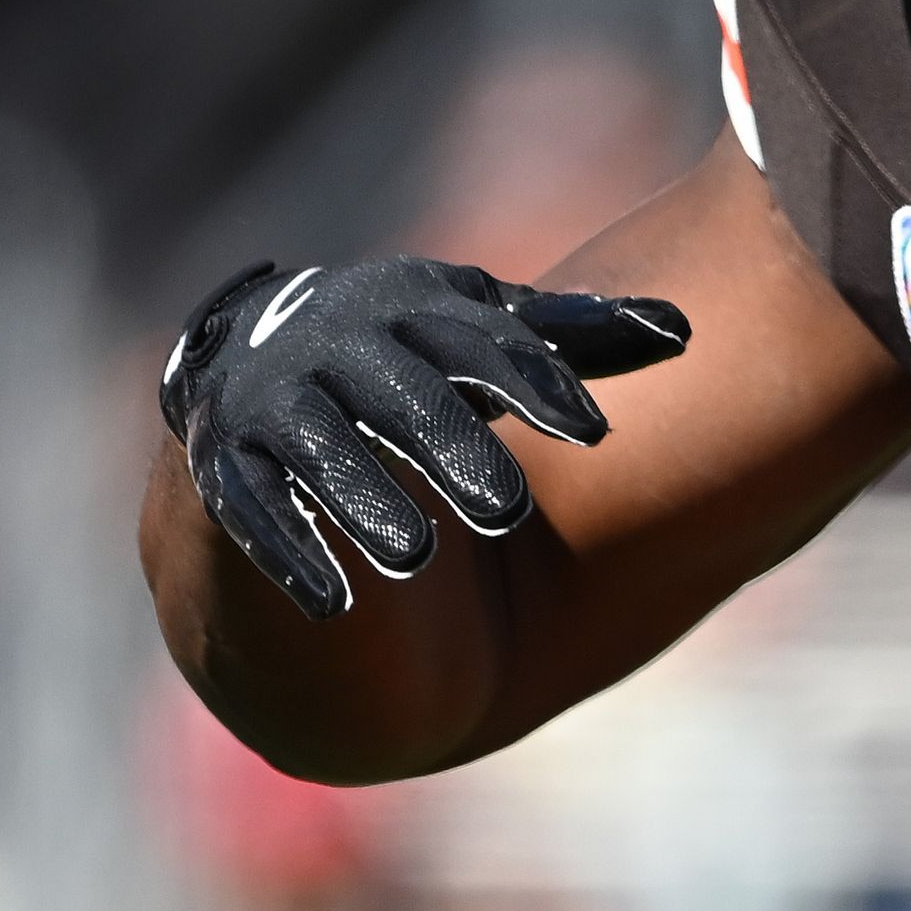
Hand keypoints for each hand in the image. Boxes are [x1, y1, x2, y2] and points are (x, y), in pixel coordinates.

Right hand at [160, 257, 691, 617]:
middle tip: (509, 510)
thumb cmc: (405, 358)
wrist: (257, 370)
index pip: (478, 340)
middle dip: (451, 446)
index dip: (535, 381)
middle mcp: (335, 344)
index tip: (594, 434)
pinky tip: (334, 605)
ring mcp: (273, 401)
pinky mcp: (226, 462)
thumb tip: (685, 332)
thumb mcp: (483, 340)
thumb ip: (575, 341)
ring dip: (363, 501)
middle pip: (399, 393)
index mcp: (407, 305)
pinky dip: (289, 551)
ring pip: (318, 448)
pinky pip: (250, 506)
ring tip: (415, 558)